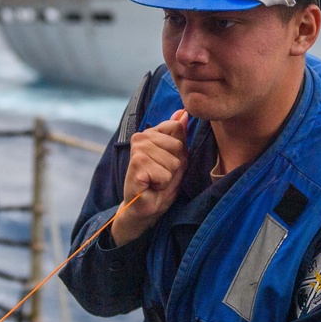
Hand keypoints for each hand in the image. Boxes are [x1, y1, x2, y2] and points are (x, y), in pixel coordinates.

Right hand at [112, 109, 188, 245]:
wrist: (142, 208)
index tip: (166, 162)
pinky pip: (165, 174)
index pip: (177, 127)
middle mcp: (140, 137)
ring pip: (173, 161)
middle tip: (160, 174)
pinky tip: (151, 186)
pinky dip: (162, 184)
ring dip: (169, 176)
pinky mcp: (137, 164)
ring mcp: (138, 150)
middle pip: (178, 145)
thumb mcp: (175, 158)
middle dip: (175, 165)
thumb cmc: (159, 183)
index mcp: (150, 133)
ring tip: (156, 180)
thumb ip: (178, 136)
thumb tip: (183, 113)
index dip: (179, 150)